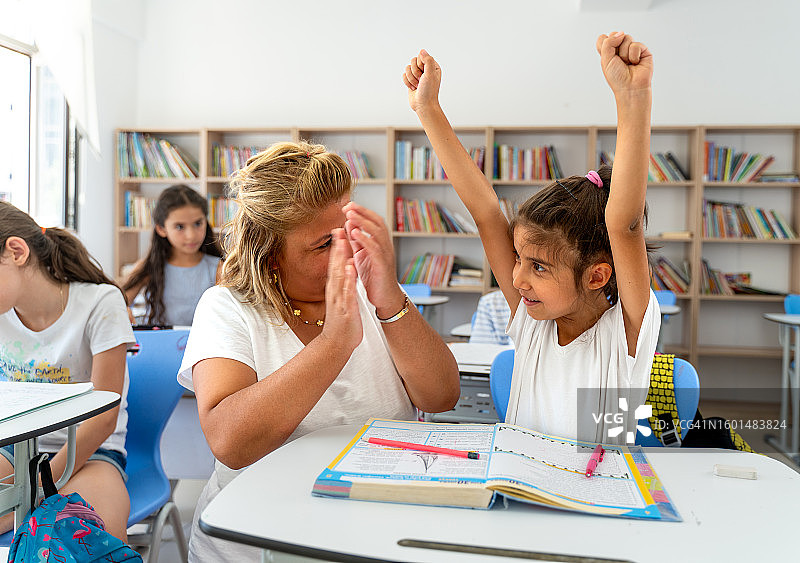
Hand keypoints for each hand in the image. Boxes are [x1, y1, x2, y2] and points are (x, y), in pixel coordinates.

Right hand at [320, 228, 361, 351]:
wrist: (336, 343)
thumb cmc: (341, 321)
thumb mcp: (341, 298)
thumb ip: (341, 283)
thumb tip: (343, 268)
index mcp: (335, 288)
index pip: (335, 264)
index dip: (338, 247)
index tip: (340, 229)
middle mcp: (334, 291)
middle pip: (335, 266)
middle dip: (337, 247)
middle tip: (339, 228)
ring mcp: (339, 300)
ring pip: (339, 276)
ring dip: (341, 259)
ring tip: (344, 242)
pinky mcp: (345, 309)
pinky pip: (347, 292)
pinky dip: (348, 280)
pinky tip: (350, 269)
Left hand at [342, 202, 404, 317]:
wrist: (385, 298)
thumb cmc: (374, 277)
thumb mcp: (360, 255)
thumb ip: (354, 241)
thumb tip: (346, 224)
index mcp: (379, 242)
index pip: (373, 221)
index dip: (361, 212)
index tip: (348, 205)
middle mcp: (385, 245)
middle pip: (376, 222)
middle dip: (362, 212)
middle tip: (348, 206)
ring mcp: (385, 254)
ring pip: (377, 233)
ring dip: (363, 222)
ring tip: (350, 215)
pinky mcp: (382, 265)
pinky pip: (375, 249)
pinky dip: (365, 239)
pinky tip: (355, 233)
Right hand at [403, 49, 441, 113]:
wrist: (423, 105)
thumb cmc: (429, 91)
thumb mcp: (430, 74)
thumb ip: (428, 61)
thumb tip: (422, 51)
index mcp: (433, 66)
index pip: (421, 56)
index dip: (420, 65)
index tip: (424, 74)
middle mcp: (425, 69)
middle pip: (413, 61)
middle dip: (415, 72)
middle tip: (421, 81)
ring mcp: (418, 74)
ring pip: (407, 68)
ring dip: (411, 78)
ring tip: (417, 85)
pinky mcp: (411, 80)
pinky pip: (404, 75)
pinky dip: (407, 82)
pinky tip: (413, 88)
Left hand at [596, 32, 652, 94]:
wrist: (630, 88)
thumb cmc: (617, 78)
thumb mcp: (605, 60)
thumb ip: (608, 43)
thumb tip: (621, 33)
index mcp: (608, 51)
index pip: (603, 38)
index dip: (604, 44)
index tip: (608, 57)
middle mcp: (620, 49)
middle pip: (614, 34)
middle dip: (615, 49)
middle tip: (618, 61)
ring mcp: (631, 48)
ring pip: (626, 37)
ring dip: (624, 54)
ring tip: (627, 64)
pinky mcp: (643, 50)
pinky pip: (636, 44)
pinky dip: (634, 56)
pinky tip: (635, 63)